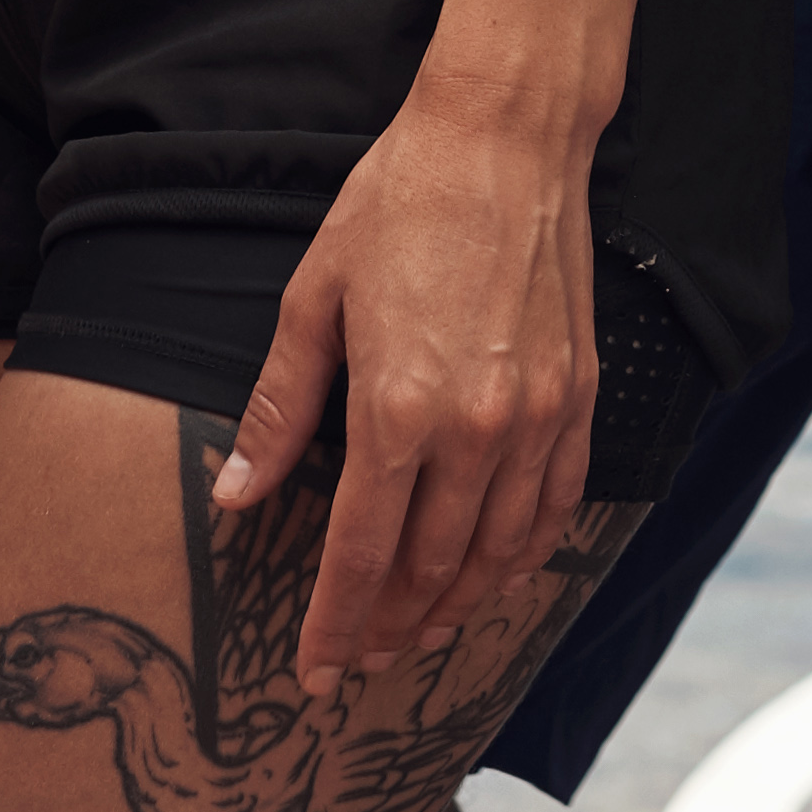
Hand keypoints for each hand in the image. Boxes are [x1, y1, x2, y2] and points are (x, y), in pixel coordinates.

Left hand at [221, 77, 604, 690]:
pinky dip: (526, 555)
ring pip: (499, 552)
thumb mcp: (313, 299)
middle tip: (360, 658)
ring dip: (457, 605)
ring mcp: (536, 416)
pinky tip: (498, 570)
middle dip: (389, 627)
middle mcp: (476, 428)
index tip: (314, 673)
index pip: (360, 555)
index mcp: (398, 407)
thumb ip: (279, 410)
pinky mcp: (576, 396)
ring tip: (421, 631)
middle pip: (431, 570)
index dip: (334, 624)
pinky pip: (557, 506)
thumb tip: (235, 497)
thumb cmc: (399, 204)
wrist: (505, 138)